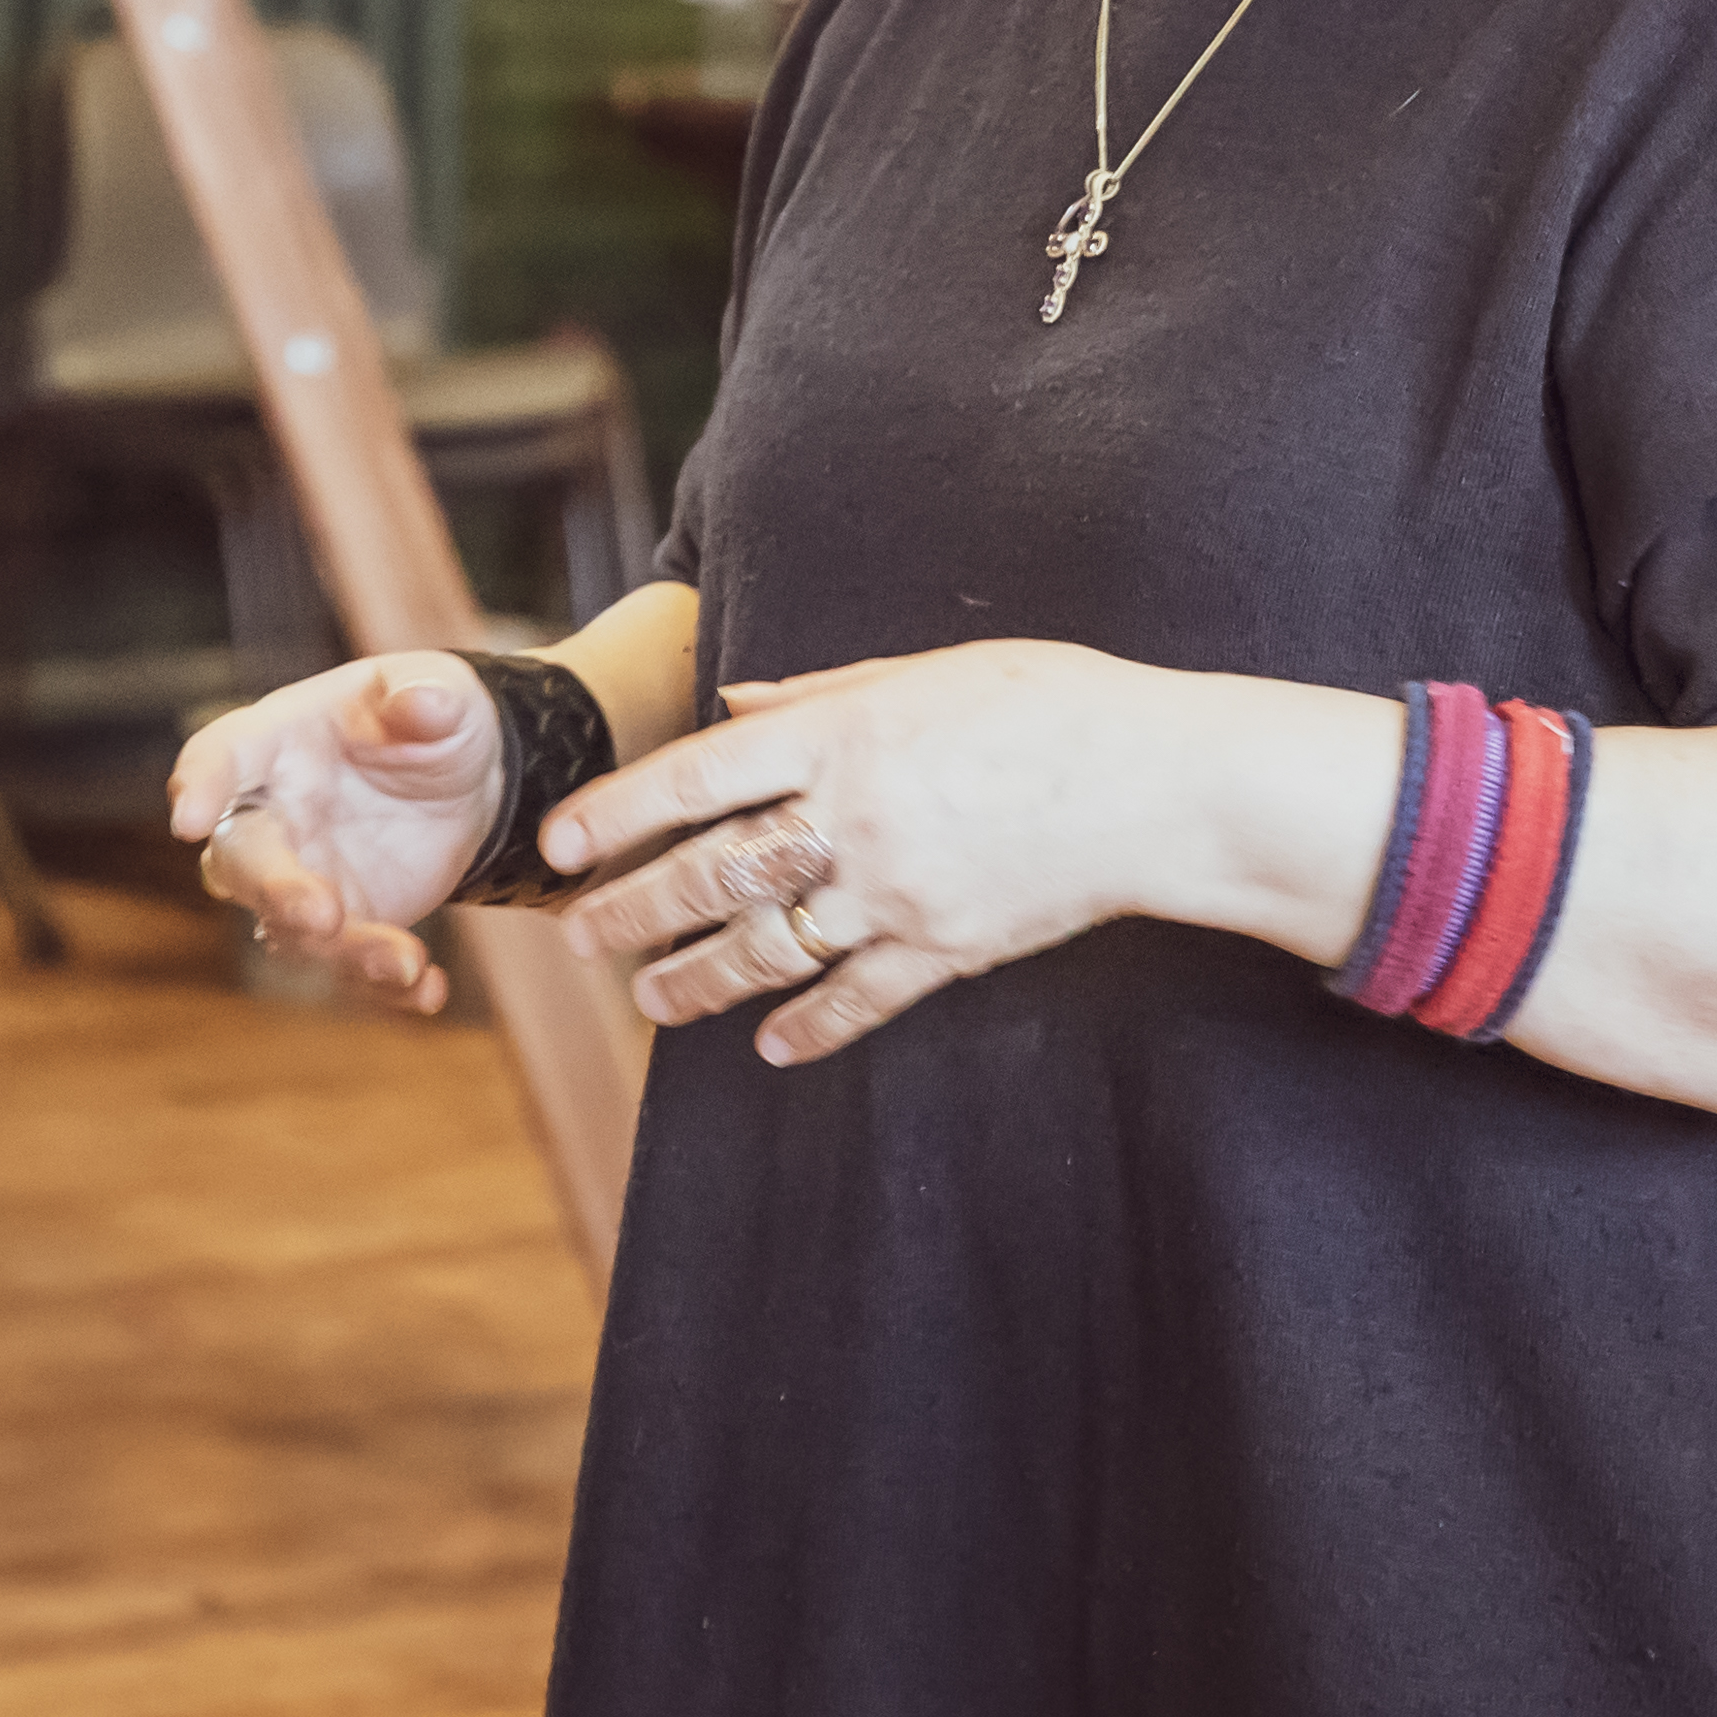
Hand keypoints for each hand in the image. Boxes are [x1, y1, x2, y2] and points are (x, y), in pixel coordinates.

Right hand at [162, 652, 507, 1013]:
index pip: (222, 755)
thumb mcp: (446, 693)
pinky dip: (384, 988)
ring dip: (344, 953)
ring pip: (291, 929)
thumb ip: (432, 696)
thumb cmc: (431, 717)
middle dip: (274, 891)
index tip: (186, 817)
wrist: (465, 782)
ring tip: (406, 964)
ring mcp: (300, 878)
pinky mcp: (341, 925)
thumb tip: (425, 704)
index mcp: (279, 740)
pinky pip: (346, 968)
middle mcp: (273, 816)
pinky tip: (428, 992)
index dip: (199, 784)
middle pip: (243, 860)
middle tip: (320, 916)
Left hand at [542, 641, 1177, 1065]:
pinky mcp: (947, 947)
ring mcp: (898, 891)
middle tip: (578, 935)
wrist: (1158, 783)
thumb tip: (735, 705)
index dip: (619, 811)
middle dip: (633, 908)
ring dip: (697, 979)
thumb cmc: (1050, 704)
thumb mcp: (927, 671)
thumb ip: (821, 693)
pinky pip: (859, 997)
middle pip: (714, 873)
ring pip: (769, 948)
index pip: (699, 777)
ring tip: (652, 999)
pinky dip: (809, 1027)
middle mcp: (856, 816)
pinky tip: (769, 1044)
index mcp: (845, 734)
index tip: (558, 840)